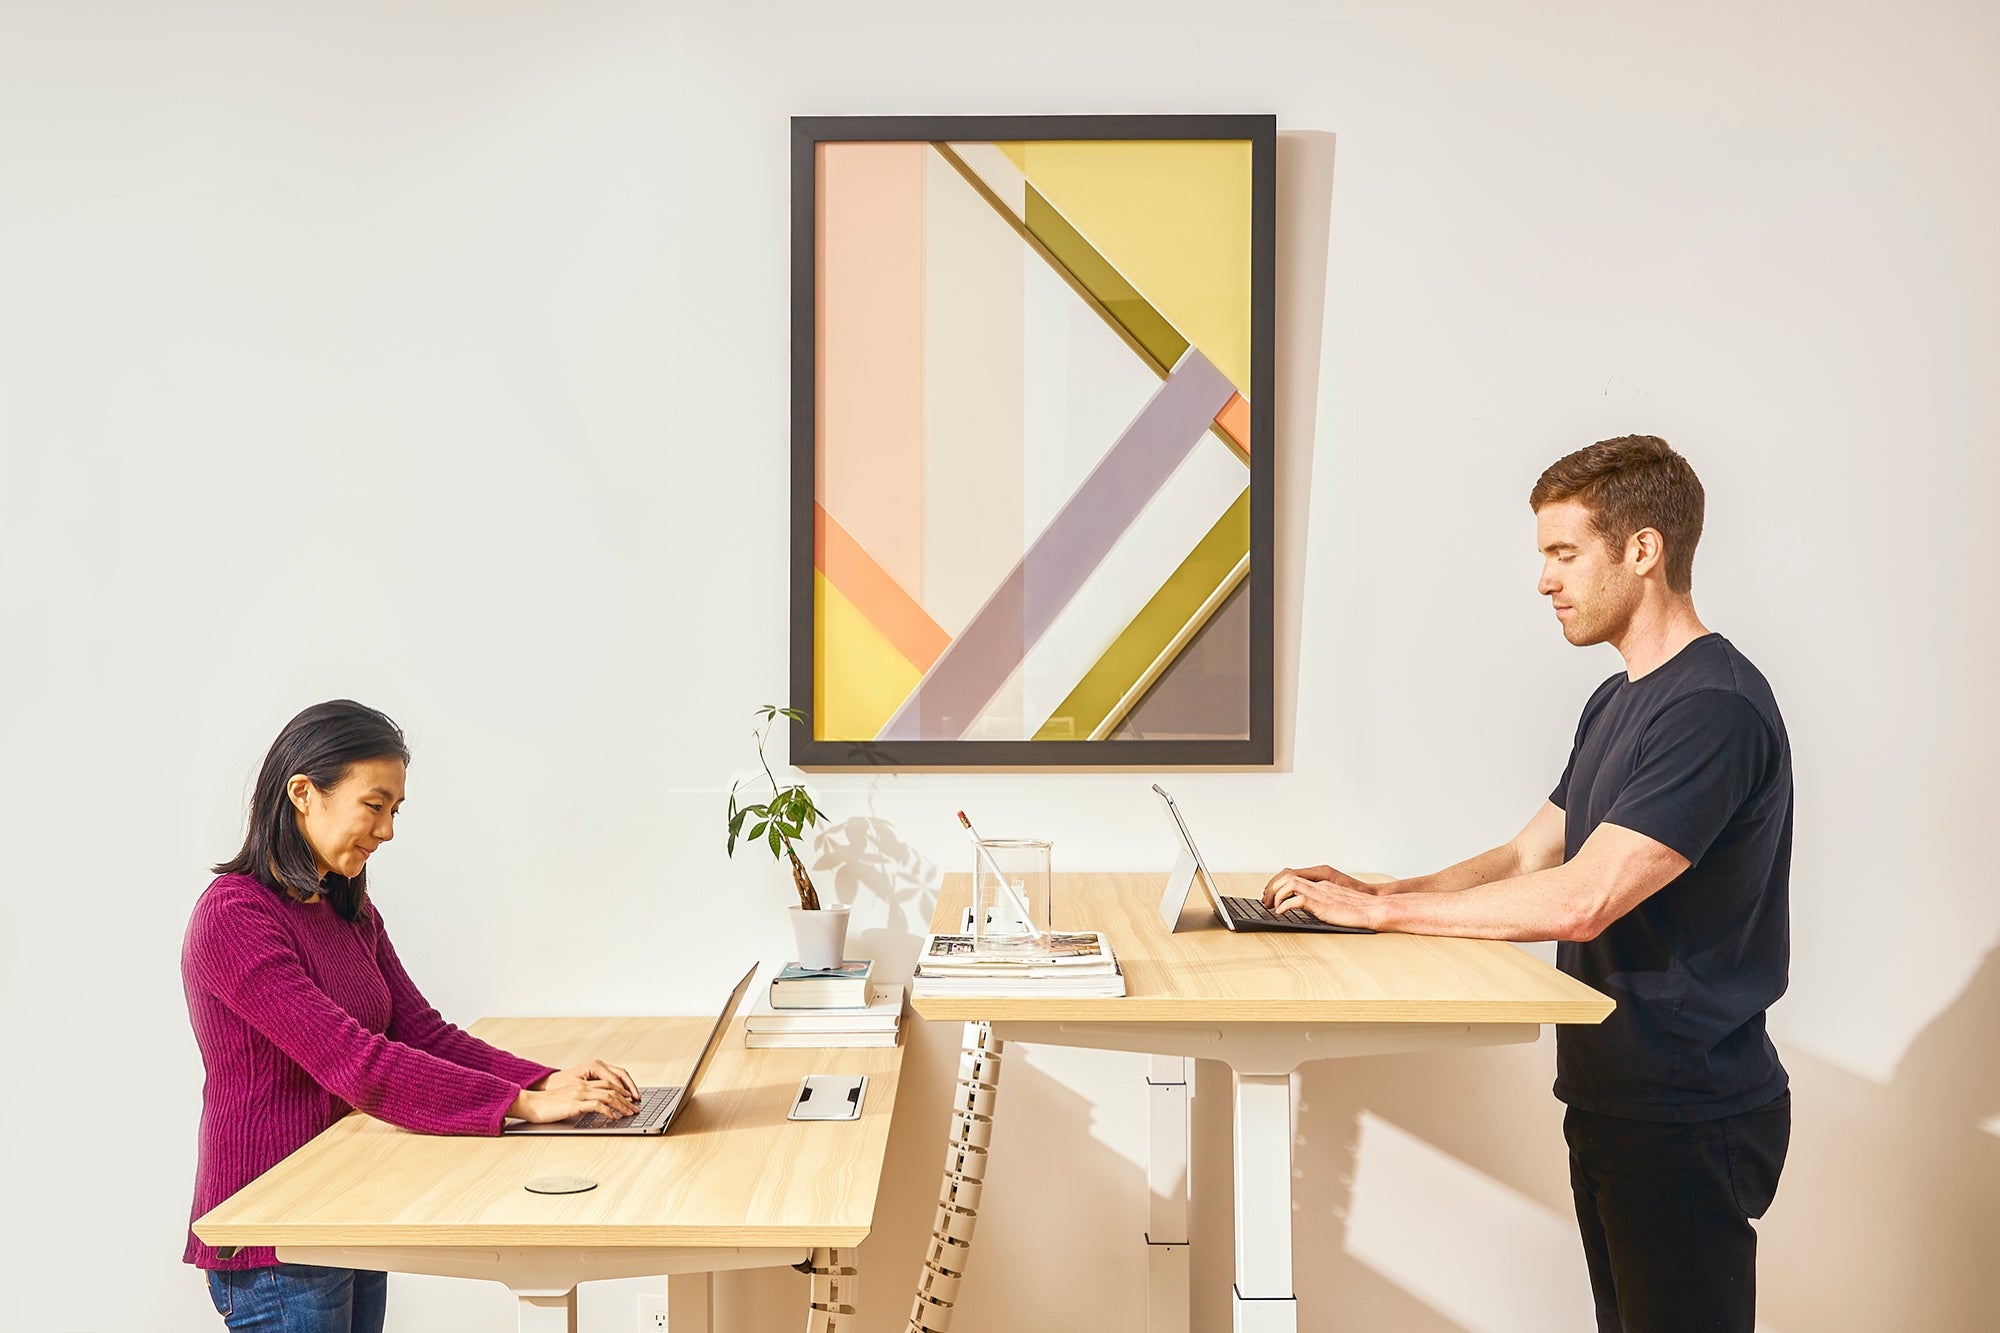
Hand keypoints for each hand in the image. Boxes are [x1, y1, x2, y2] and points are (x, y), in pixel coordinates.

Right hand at [508, 1059, 639, 1123]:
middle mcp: (583, 1086)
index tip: (631, 1099)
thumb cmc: (546, 1105)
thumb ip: (580, 1101)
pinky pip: (597, 1105)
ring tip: (630, 1114)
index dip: (622, 1090)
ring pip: (608, 1095)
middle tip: (635, 1109)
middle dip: (627, 1099)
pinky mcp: (574, 1104)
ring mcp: (579, 1094)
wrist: (530, 1103)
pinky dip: (608, 1111)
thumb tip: (593, 1110)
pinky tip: (613, 1117)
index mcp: (581, 1084)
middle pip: (612, 1088)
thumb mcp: (567, 1100)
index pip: (608, 1083)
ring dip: (622, 1105)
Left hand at [1263, 869, 1388, 930]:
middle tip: (1265, 902)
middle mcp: (1319, 885)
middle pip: (1287, 875)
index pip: (1294, 876)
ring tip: (1271, 907)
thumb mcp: (1338, 903)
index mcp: (1323, 884)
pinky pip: (1297, 899)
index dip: (1279, 884)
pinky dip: (1286, 905)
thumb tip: (1310, 909)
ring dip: (1276, 894)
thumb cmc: (1360, 910)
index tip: (1271, 896)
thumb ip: (1324, 902)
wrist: (1375, 909)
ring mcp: (1321, 892)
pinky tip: (1282, 913)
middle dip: (1272, 887)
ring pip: (1290, 883)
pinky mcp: (1322, 903)